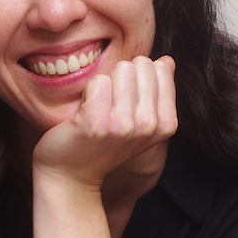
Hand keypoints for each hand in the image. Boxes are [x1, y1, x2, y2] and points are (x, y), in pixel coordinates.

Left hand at [32, 55, 177, 190]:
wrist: (71, 177)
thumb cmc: (101, 145)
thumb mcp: (138, 120)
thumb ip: (156, 90)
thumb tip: (166, 61)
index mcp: (166, 124)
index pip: (158, 68)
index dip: (136, 79)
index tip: (124, 104)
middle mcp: (149, 125)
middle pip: (139, 64)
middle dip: (121, 79)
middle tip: (109, 107)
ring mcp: (124, 124)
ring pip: (121, 69)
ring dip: (104, 85)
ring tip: (97, 111)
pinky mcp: (97, 122)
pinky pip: (98, 81)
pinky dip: (88, 92)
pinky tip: (84, 114)